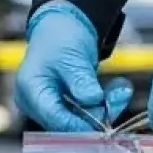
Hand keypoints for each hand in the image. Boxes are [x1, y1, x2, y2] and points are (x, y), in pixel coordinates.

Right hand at [14, 1, 133, 131]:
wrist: (62, 26)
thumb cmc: (60, 37)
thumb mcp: (72, 56)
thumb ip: (81, 80)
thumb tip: (94, 101)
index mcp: (31, 91)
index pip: (56, 120)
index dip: (82, 125)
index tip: (107, 123)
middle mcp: (36, 104)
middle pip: (69, 124)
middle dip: (99, 113)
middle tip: (121, 95)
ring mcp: (50, 107)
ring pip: (81, 121)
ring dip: (105, 107)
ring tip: (121, 88)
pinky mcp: (65, 107)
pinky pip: (86, 115)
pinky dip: (103, 104)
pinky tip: (115, 89)